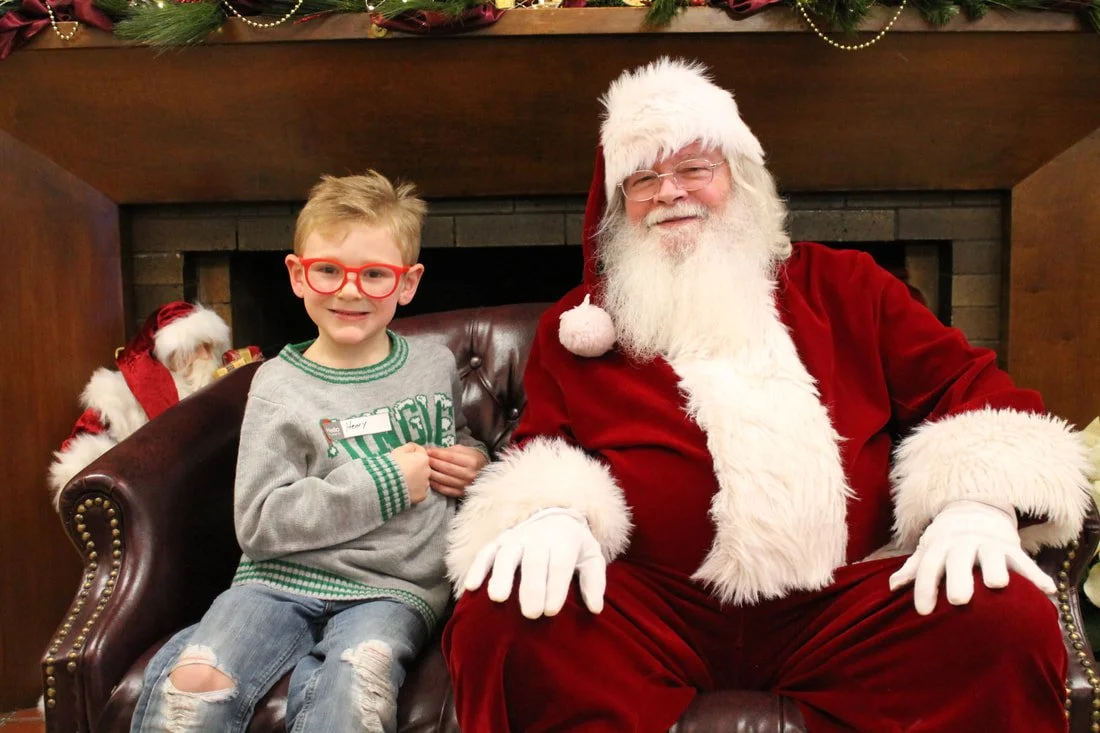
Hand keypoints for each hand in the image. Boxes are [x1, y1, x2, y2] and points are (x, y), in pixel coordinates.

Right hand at [390, 443, 429, 503]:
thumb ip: (409, 447)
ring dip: (415, 479)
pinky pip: (419, 491)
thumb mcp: (398, 451)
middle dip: (415, 467)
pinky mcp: (422, 495)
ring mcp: (426, 484)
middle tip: (403, 469)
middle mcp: (428, 471)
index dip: (413, 453)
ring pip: (422, 479)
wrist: (386, 484)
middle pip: (422, 467)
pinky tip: (405, 489)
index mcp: (423, 459)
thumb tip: (413, 447)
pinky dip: (414, 490)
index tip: (405, 456)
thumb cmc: (392, 465)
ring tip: (403, 481)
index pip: (421, 452)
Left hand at [426, 445, 487, 497]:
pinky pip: (445, 490)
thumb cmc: (472, 458)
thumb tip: (432, 451)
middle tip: (424, 459)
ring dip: (432, 474)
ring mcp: (465, 485)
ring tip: (424, 469)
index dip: (438, 454)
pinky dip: (436, 485)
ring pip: (444, 480)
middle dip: (433, 463)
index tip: (428, 451)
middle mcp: (470, 474)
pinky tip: (430, 480)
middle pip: (446, 468)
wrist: (484, 472)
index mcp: (472, 461)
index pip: (451, 457)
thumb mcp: (464, 450)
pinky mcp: (461, 493)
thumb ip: (449, 451)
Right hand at [463, 508, 605, 619]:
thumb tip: (596, 608)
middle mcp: (539, 537)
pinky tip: (471, 586)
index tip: (551, 612)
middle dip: (531, 587)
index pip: (560, 564)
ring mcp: (516, 537)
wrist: (556, 516)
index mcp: (564, 540)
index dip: (556, 587)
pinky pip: (486, 552)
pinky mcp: (500, 540)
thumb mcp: (592, 557)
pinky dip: (478, 567)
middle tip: (530, 614)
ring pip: (507, 554)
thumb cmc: (574, 546)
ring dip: (501, 576)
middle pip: (534, 561)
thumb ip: (594, 582)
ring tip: (498, 598)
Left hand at [888, 499, 1055, 614]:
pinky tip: (1047, 590)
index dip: (924, 588)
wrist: (975, 507)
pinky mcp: (1010, 546)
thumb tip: (892, 586)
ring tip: (998, 585)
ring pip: (991, 554)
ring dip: (995, 568)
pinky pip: (1024, 560)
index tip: (923, 612)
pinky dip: (1036, 574)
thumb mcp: (929, 548)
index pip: (929, 566)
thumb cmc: (947, 538)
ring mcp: (987, 543)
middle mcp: (962, 543)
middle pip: (959, 560)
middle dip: (958, 578)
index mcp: (940, 545)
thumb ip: (913, 568)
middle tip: (959, 600)